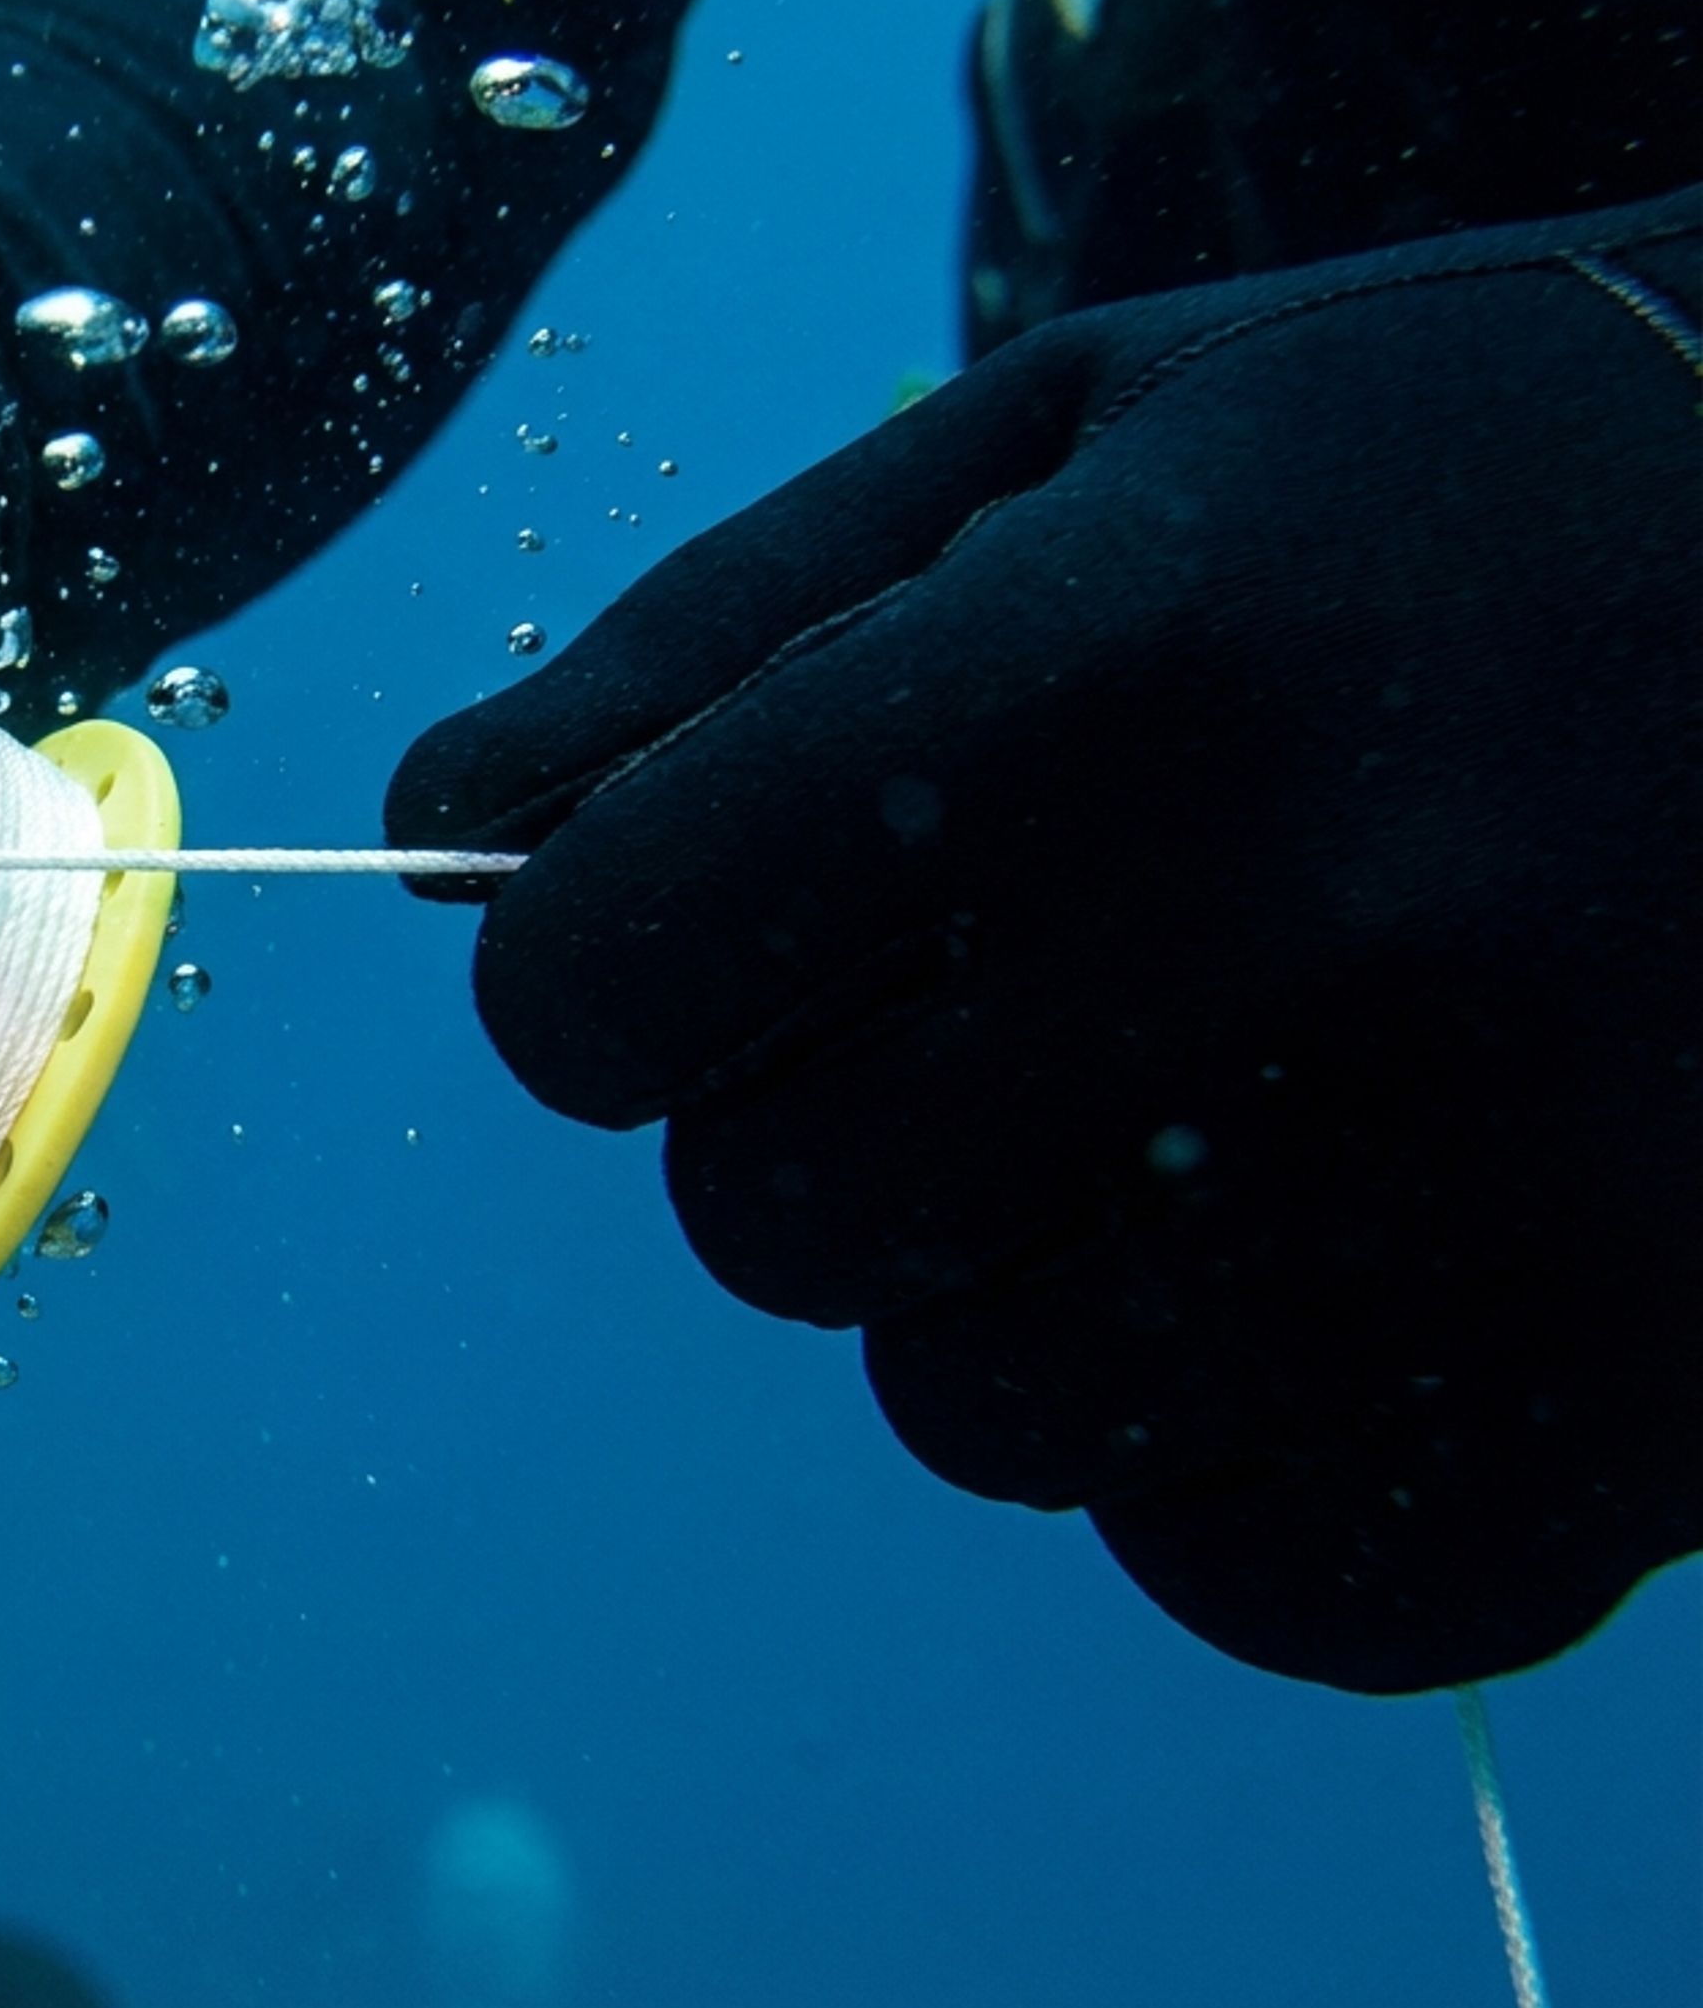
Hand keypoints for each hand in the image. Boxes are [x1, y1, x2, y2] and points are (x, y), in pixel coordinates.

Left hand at [386, 190, 1702, 1689]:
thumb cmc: (1451, 477)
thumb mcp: (1075, 438)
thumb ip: (707, 638)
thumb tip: (427, 837)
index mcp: (1110, 669)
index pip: (596, 979)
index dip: (607, 968)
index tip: (702, 926)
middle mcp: (1301, 944)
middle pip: (769, 1222)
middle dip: (824, 1109)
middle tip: (1025, 974)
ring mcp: (1498, 1204)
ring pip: (984, 1412)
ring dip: (1024, 1281)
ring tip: (1222, 1088)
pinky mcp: (1645, 1405)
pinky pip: (1238, 1570)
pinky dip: (1229, 1451)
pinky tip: (1342, 1250)